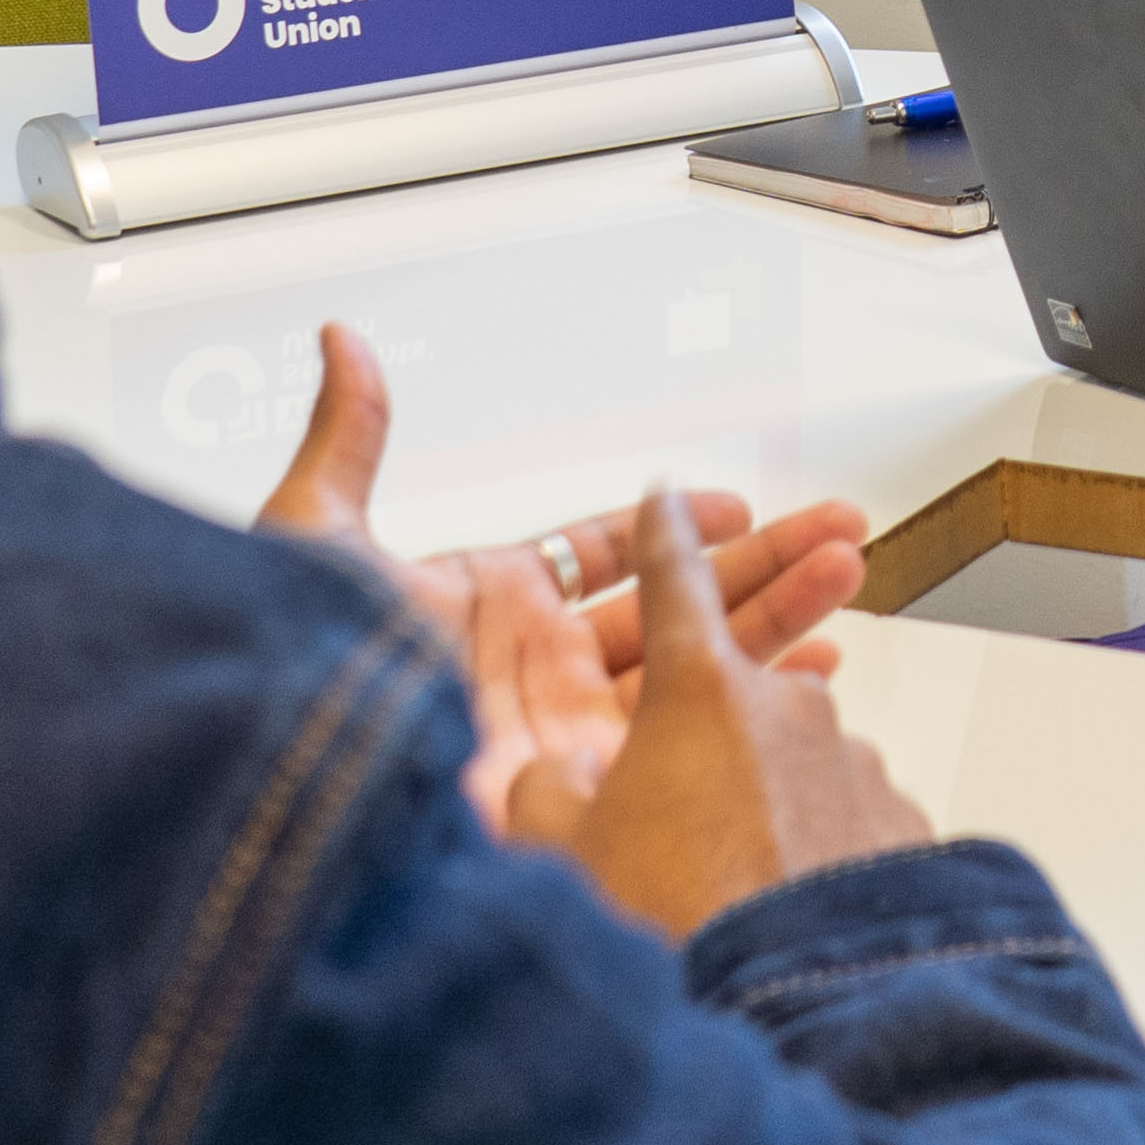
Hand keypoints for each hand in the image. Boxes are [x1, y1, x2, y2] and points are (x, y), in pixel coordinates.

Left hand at [249, 322, 871, 831]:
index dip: (667, 529)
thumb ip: (347, 441)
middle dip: (762, 565)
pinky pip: (692, 754)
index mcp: (486, 606)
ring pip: (699, 669)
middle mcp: (537, 675)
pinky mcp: (592, 797)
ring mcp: (569, 737)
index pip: (596, 559)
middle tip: (837, 531)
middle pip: (675, 606)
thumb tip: (343, 346)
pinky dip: (757, 717)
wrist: (305, 798)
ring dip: (779, 621)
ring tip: (848, 575)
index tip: (729, 506)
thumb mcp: (314, 536)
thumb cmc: (295, 677)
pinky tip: (808, 685)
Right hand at [499, 484, 930, 935]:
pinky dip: (813, 846)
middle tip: (689, 774)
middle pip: (739, 684)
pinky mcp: (904, 825)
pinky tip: (782, 908)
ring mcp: (856, 763)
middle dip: (709, 717)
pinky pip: (846, 815)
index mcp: (696, 690)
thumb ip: (546, 788)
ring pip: (795, 758)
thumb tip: (561, 770)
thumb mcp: (559, 855)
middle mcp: (787, 707)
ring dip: (762, 796)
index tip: (669, 494)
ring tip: (723, 883)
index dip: (664, 533)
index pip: (671, 578)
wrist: (800, 1015)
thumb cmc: (669, 928)